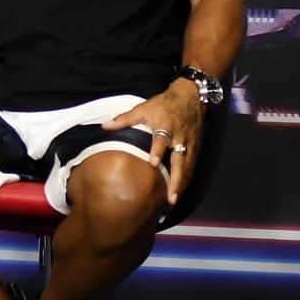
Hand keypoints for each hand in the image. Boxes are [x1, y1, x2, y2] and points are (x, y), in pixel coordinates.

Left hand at [101, 81, 204, 204]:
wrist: (190, 98)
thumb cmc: (163, 104)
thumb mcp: (143, 108)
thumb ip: (124, 119)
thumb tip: (105, 126)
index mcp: (165, 126)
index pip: (161, 140)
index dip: (158, 151)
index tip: (153, 164)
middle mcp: (178, 137)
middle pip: (179, 160)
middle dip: (175, 179)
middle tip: (169, 196)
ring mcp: (188, 144)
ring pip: (186, 167)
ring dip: (180, 184)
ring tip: (173, 201)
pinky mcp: (194, 149)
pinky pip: (191, 167)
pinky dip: (185, 180)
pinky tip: (178, 193)